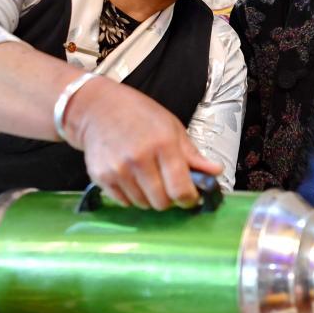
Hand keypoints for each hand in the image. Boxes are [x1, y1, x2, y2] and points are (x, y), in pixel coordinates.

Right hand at [64, 76, 221, 209]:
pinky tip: (132, 179)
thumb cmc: (139, 115)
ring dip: (149, 198)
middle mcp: (139, 159)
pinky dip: (132, 196)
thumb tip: (216, 172)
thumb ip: (193, 154)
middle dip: (170, 199)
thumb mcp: (172, 127)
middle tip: (168, 186)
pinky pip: (124, 202)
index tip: (190, 197)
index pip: (181, 189)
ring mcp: (118, 170)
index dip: (189, 199)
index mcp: (163, 144)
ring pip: (143, 204)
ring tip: (148, 178)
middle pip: (162, 202)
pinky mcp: (101, 177)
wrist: (97, 108)